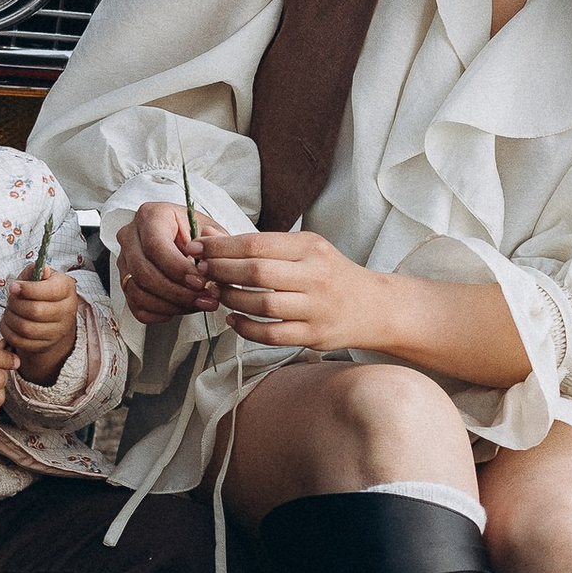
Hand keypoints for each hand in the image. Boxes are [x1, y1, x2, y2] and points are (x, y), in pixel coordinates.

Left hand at [1, 268, 80, 379]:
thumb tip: (43, 269)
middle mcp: (67, 311)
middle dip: (16, 304)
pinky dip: (9, 331)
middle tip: (10, 299)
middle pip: (35, 311)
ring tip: (9, 310)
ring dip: (10, 318)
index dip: (28, 289)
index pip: (50, 291)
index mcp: (67, 288)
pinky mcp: (45, 345)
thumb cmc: (42, 292)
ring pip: (26, 328)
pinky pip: (21, 342)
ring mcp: (58, 331)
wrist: (53, 316)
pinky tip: (9, 322)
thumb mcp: (40, 277)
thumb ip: (36, 271)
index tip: (14, 287)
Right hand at [116, 199, 211, 323]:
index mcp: (150, 216)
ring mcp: (125, 261)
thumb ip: (216, 241)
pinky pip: (135, 305)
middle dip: (176, 291)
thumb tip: (210, 254)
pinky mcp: (126, 282)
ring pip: (137, 291)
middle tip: (203, 298)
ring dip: (170, 305)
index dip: (177, 268)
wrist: (187, 242)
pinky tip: (180, 308)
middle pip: (144, 272)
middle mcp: (131, 236)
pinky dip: (158, 313)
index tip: (200, 282)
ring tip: (197, 305)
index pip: (155, 246)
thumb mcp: (212, 230)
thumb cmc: (196, 234)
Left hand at [199, 228, 389, 357]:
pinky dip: (246, 328)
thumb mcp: (305, 249)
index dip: (221, 247)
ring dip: (231, 299)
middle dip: (221, 271)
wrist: (374, 306)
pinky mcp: (314, 335)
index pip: (257, 244)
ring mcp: (316, 308)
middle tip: (202, 271)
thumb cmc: (331, 274)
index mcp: (311, 248)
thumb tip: (209, 236)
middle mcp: (316, 276)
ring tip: (218, 293)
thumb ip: (261, 245)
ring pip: (262, 305)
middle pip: (256, 272)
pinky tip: (234, 319)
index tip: (197, 248)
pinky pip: (271, 335)